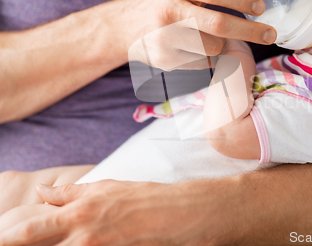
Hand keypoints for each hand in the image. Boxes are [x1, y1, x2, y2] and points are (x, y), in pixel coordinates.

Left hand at [0, 178, 243, 245]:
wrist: (179, 213)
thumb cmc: (143, 197)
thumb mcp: (105, 187)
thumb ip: (70, 193)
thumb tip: (42, 193)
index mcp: (78, 212)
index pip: (27, 229)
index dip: (5, 235)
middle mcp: (81, 235)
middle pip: (33, 244)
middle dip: (14, 241)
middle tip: (5, 240)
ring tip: (40, 241)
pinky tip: (73, 244)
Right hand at [117, 0, 275, 70]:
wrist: (124, 26)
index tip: (261, 7)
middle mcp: (168, 10)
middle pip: (217, 24)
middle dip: (249, 30)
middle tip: (269, 34)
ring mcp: (164, 37)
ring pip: (212, 47)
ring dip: (224, 45)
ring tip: (219, 39)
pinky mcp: (164, 60)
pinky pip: (201, 63)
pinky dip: (209, 58)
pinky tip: (199, 50)